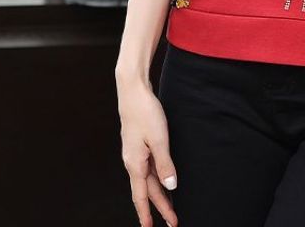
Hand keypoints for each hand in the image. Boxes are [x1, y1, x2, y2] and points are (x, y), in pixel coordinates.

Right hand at [117, 74, 178, 226]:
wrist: (133, 91)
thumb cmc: (145, 112)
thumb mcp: (159, 139)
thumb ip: (165, 164)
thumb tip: (170, 187)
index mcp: (135, 164)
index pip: (142, 196)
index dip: (148, 214)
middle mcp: (133, 161)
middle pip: (147, 190)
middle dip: (159, 207)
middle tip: (172, 221)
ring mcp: (135, 153)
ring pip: (148, 179)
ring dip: (159, 193)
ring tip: (171, 206)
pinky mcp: (139, 144)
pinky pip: (149, 167)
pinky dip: (157, 177)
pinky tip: (163, 179)